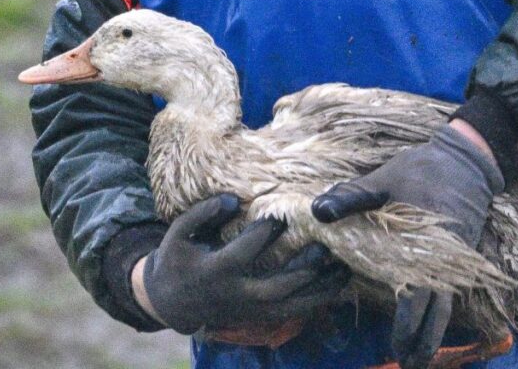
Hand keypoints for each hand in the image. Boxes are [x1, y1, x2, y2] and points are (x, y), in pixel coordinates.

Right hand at [132, 194, 349, 333]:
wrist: (173, 302)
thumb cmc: (178, 258)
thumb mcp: (178, 233)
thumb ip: (202, 213)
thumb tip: (232, 199)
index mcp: (214, 272)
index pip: (242, 254)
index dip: (262, 234)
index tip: (282, 215)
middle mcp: (235, 295)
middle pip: (275, 288)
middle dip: (302, 269)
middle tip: (324, 246)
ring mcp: (250, 310)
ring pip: (291, 306)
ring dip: (319, 290)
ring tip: (344, 268)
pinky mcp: (260, 317)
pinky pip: (294, 313)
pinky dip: (318, 300)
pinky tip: (338, 284)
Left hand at [311, 122, 503, 368]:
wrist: (466, 159)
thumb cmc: (421, 169)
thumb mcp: (384, 178)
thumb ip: (352, 197)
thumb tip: (318, 212)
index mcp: (423, 246)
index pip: (418, 295)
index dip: (409, 324)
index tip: (398, 347)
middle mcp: (443, 260)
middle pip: (438, 310)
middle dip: (423, 340)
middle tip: (408, 364)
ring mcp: (454, 260)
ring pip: (447, 305)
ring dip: (434, 332)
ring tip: (420, 358)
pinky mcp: (457, 257)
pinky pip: (450, 292)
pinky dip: (439, 313)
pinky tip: (429, 327)